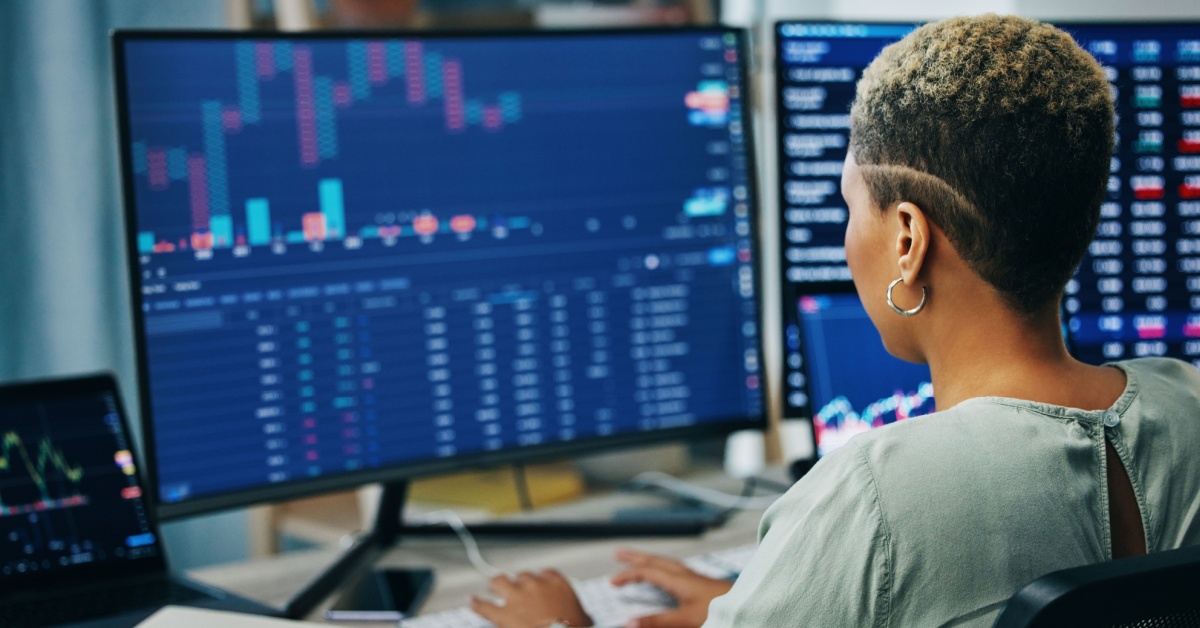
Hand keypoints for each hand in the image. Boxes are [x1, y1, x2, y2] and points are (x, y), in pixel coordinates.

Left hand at [469, 569, 593, 627]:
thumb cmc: (572, 627)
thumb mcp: (583, 618)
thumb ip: (579, 612)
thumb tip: (586, 619)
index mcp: (556, 582)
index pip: (546, 574)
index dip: (540, 580)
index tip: (539, 584)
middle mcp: (534, 584)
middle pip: (522, 576)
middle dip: (518, 582)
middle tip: (514, 587)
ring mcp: (516, 597)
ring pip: (500, 581)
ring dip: (496, 584)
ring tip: (491, 586)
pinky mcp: (502, 614)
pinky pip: (483, 605)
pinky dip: (476, 603)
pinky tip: (471, 600)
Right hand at [611, 549, 733, 627]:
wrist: (752, 608)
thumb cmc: (723, 611)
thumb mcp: (686, 620)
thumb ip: (658, 621)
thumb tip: (628, 623)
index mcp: (680, 580)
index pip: (647, 571)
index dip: (627, 575)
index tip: (612, 581)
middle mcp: (688, 576)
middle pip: (656, 561)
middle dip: (636, 557)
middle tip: (619, 554)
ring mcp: (698, 579)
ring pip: (668, 564)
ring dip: (651, 562)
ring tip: (641, 563)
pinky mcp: (706, 586)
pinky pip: (679, 571)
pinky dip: (666, 570)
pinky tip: (671, 578)